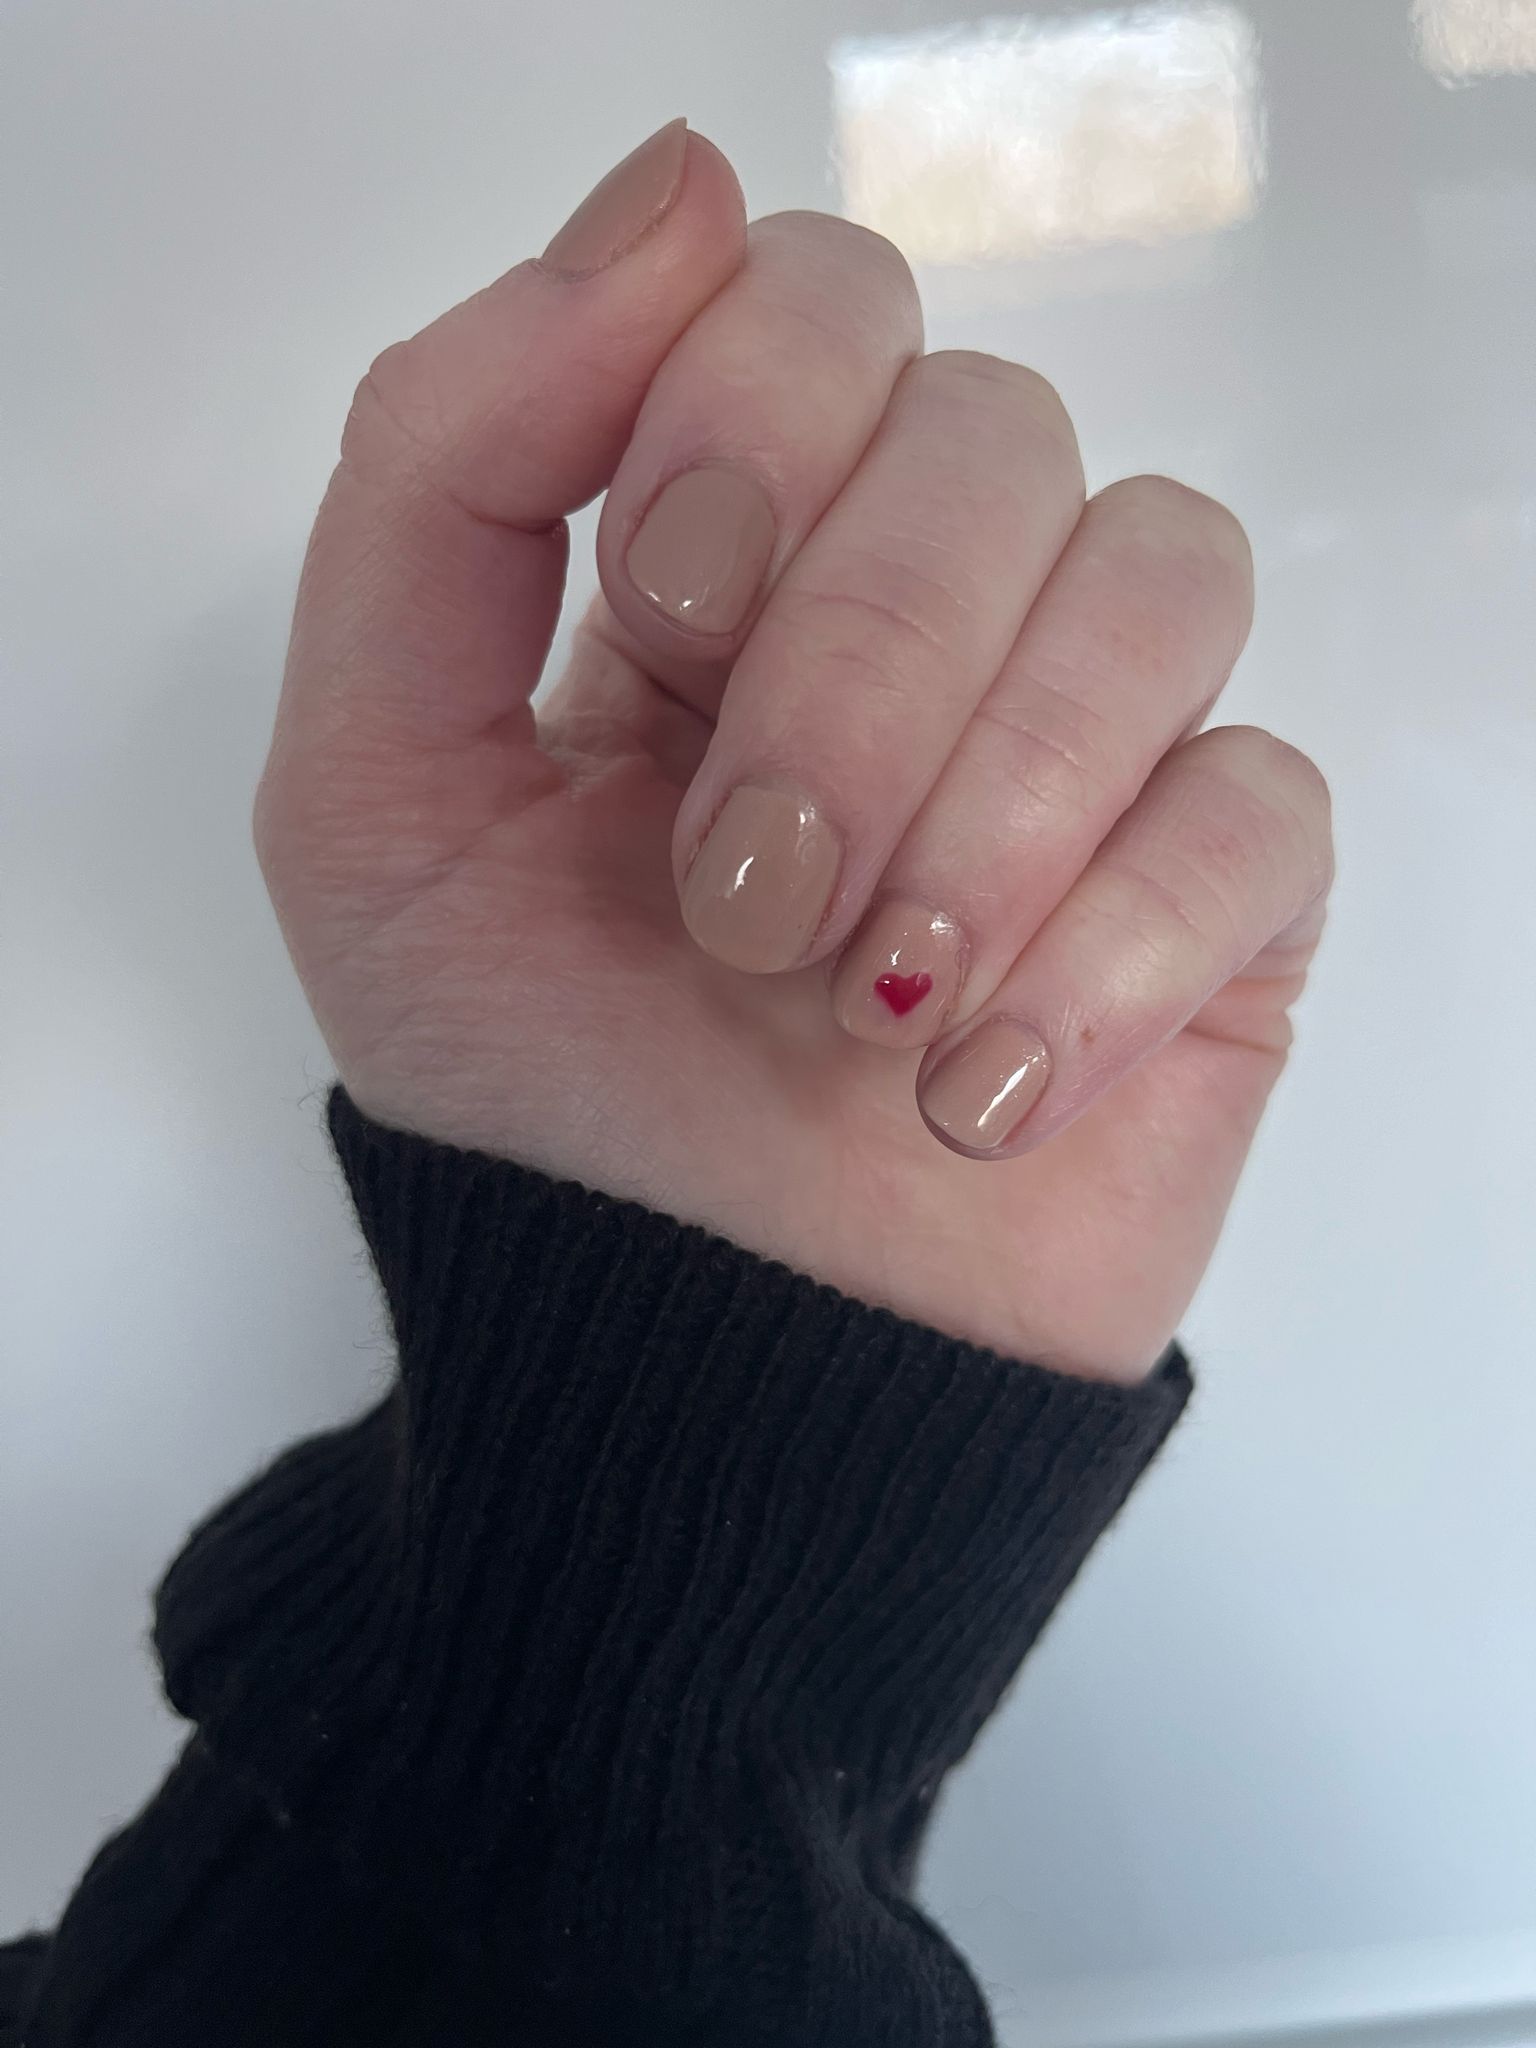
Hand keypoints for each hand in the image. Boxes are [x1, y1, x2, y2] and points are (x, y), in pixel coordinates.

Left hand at [255, 123, 1332, 1379]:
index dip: (752, 413)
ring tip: (857, 1000)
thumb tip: (673, 184)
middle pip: (991, 433)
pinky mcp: (1224, 902)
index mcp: (728, 561)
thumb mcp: (374, 787)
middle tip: (742, 893)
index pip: (818, 299)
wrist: (693, 1360)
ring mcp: (1089, 748)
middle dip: (854, 665)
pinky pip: (1258, 806)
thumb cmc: (537, 1090)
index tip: (663, 610)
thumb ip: (446, 471)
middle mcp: (924, 617)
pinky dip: (1109, 952)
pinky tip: (975, 1092)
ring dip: (985, 802)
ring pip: (1158, 575)